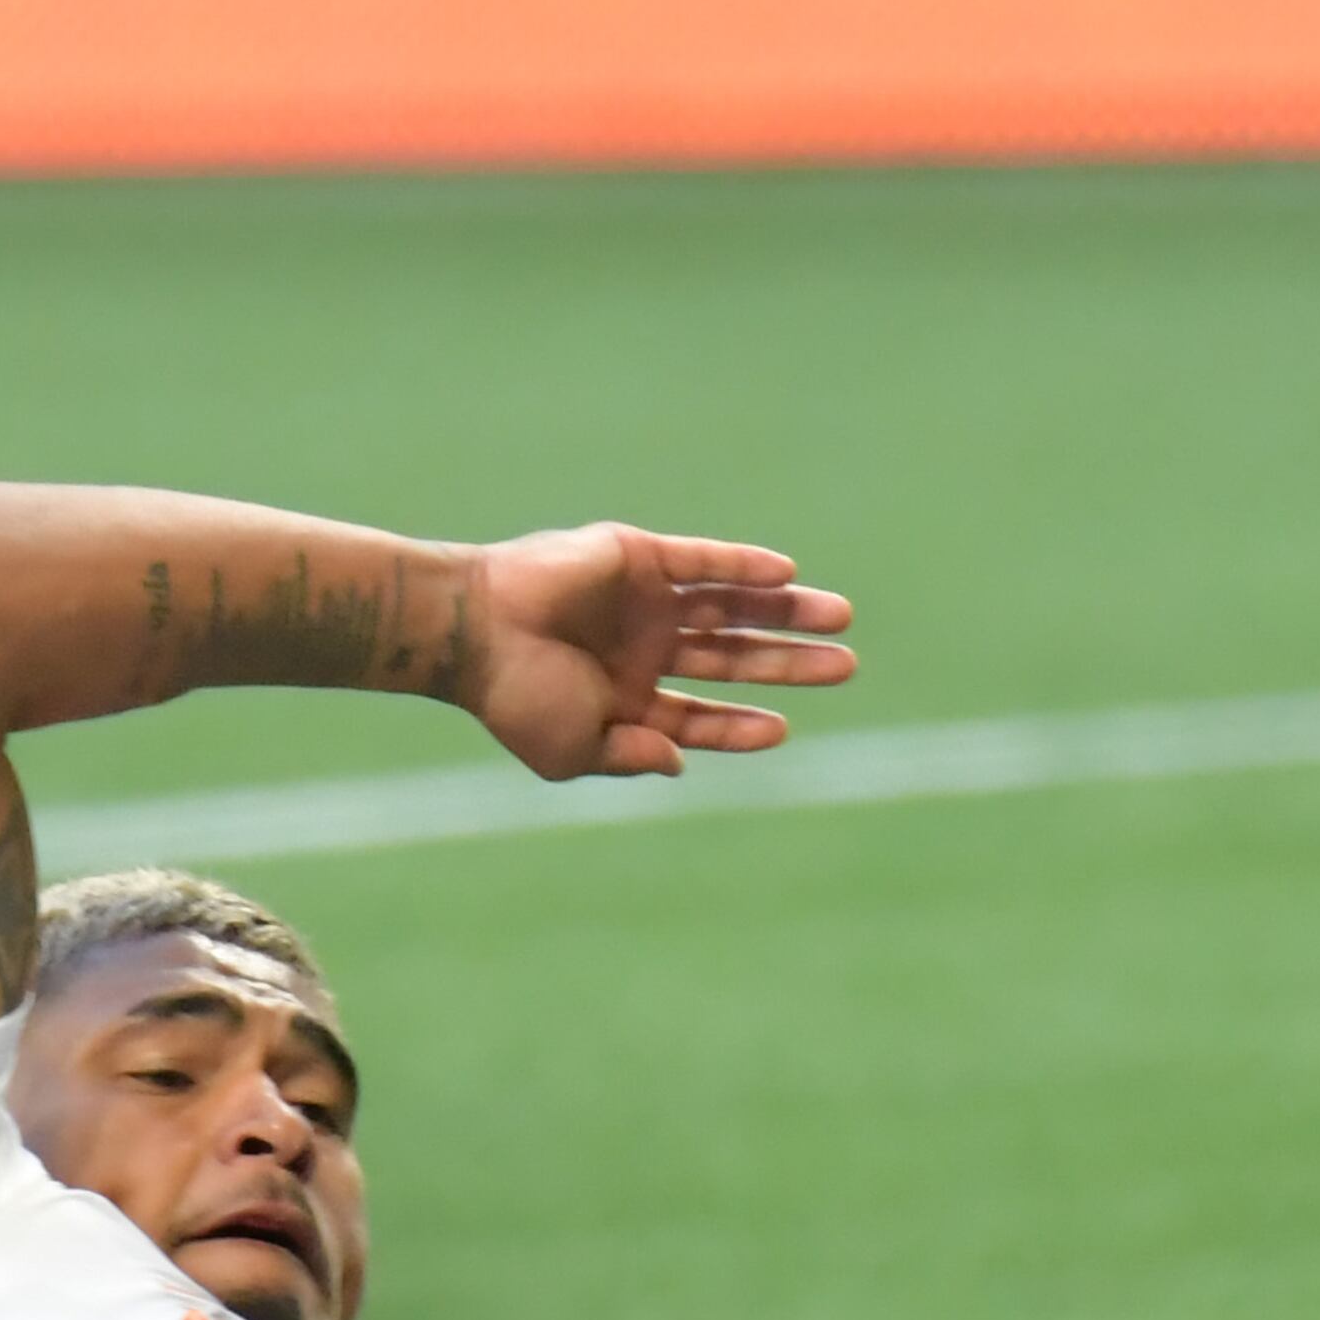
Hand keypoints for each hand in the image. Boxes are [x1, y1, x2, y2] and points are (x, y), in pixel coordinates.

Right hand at [462, 526, 853, 782]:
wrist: (472, 631)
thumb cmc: (516, 697)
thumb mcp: (573, 750)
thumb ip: (631, 756)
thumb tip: (684, 762)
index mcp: (626, 697)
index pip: (701, 713)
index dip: (741, 725)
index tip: (783, 730)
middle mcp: (643, 647)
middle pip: (733, 657)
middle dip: (788, 662)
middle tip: (846, 667)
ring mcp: (643, 601)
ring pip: (730, 606)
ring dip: (783, 612)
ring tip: (840, 620)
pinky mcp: (638, 557)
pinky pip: (702, 561)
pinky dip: (744, 567)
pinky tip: (787, 576)